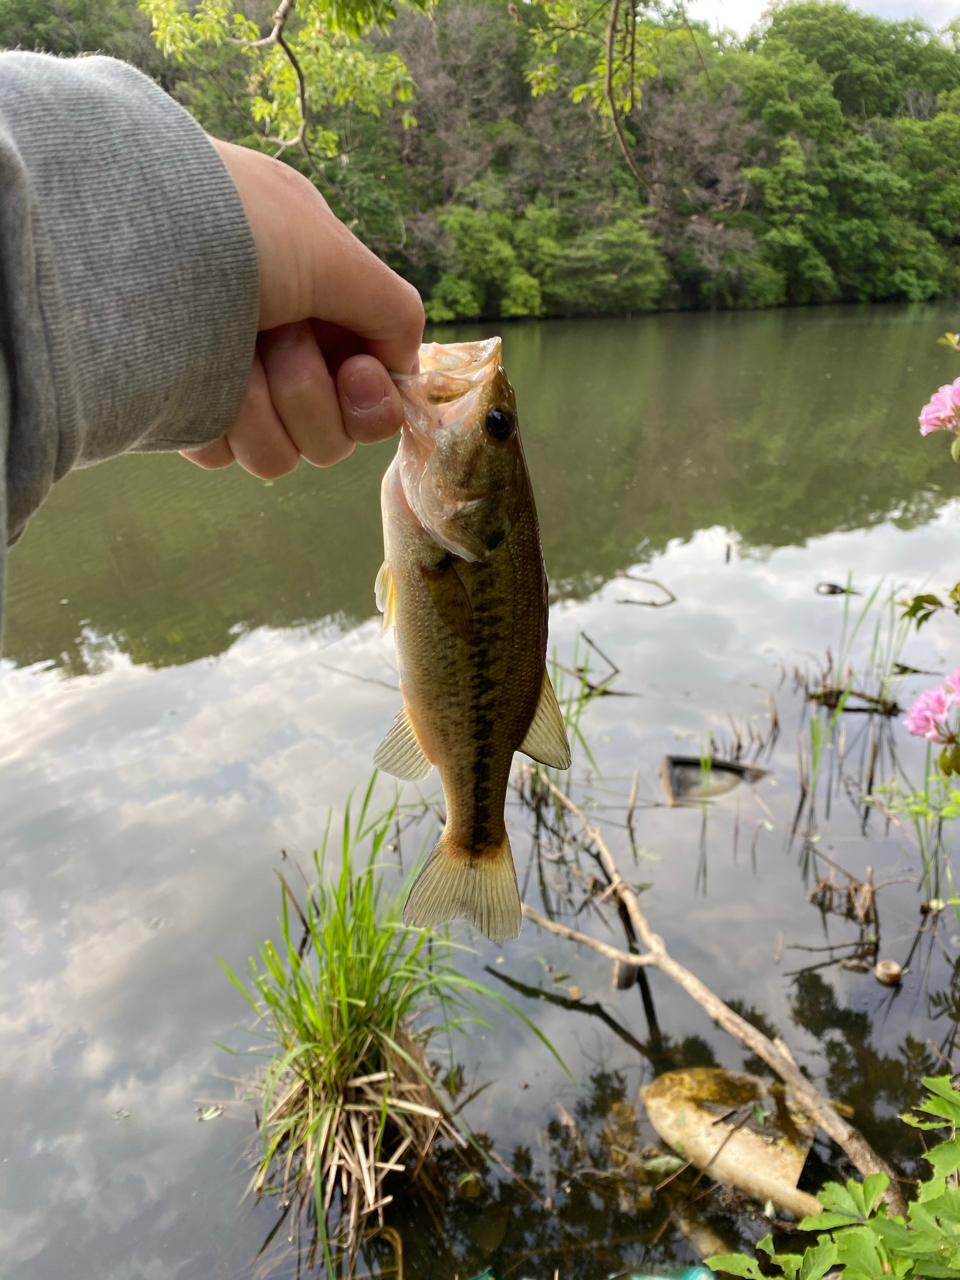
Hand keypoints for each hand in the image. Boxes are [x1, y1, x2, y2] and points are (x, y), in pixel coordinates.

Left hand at [181, 140, 423, 478]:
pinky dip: (221, 427)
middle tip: (278, 347)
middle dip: (311, 397)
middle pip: (333, 429)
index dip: (371, 395)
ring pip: (284, 452)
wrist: (124, 243)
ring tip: (230, 361)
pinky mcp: (185, 412)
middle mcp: (275, 335)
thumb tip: (404, 366)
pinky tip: (198, 385)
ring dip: (266, 412)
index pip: (369, 375)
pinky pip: (231, 455)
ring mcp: (229, 377)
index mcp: (314, 292)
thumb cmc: (233, 231)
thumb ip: (393, 309)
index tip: (356, 375)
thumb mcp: (333, 252)